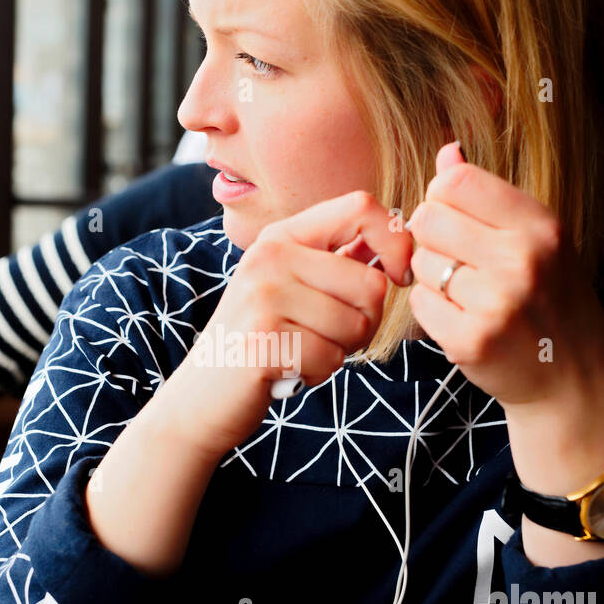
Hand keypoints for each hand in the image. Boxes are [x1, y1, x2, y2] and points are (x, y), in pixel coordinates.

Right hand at [165, 190, 413, 459]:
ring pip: (356, 326)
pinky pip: (331, 359)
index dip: (396, 242)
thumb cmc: (260, 340)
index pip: (361, 208)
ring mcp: (263, 299)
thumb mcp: (290, 286)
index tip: (397, 277)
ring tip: (299, 350)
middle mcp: (270, 258)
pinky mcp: (264, 342)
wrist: (201, 395)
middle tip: (323, 335)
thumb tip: (401, 240)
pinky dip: (318, 372)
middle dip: (365, 322)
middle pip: (371, 284)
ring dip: (339, 351)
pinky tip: (287, 369)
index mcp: (281, 236)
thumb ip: (338, 260)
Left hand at [405, 142, 603, 410]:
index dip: (443, 198)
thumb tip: (447, 152)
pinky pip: (418, 302)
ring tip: (469, 293)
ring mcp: (495, 303)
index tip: (457, 220)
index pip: (456, 182)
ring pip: (420, 262)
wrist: (569, 379)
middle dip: (433, 237)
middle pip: (428, 219)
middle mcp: (521, 260)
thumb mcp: (537, 240)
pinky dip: (431, 308)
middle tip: (460, 261)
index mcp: (540, 227)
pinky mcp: (469, 340)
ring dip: (432, 275)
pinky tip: (462, 317)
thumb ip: (488, 195)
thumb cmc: (550, 300)